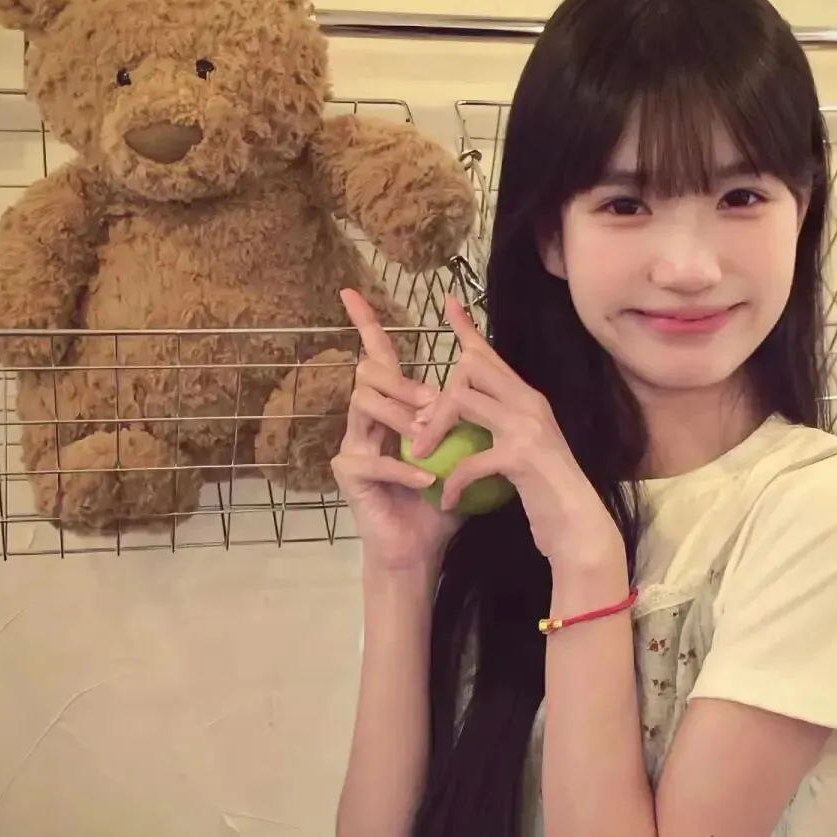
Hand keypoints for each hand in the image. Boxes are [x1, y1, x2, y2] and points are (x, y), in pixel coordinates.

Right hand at [332, 288, 461, 573]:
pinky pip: (374, 458)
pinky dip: (405, 468)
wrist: (420, 547)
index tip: (351, 290)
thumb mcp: (459, 449)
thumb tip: (489, 376)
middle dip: (403, 381)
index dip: (365, 324)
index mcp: (390, 410)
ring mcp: (352, 444)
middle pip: (368, 372)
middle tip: (434, 403)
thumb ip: (465, 416)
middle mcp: (365, 421)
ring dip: (403, 417)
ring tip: (429, 439)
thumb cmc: (438, 500)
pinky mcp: (348, 473)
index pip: (377, 358)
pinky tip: (427, 480)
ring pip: (364, 402)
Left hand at [407, 295, 623, 570]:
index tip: (448, 303)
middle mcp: (529, 403)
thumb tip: (465, 412)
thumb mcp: (522, 449)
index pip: (491, 355)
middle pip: (470, 367)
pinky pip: (470, 458)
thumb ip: (500, 426)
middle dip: (436, 395)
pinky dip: (453, 482)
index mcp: (528, 399)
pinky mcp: (521, 456)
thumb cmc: (547, 493)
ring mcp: (528, 426)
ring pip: (464, 400)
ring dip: (434, 430)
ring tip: (421, 456)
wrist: (579, 528)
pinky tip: (447, 502)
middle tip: (419, 429)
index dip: (466, 329)